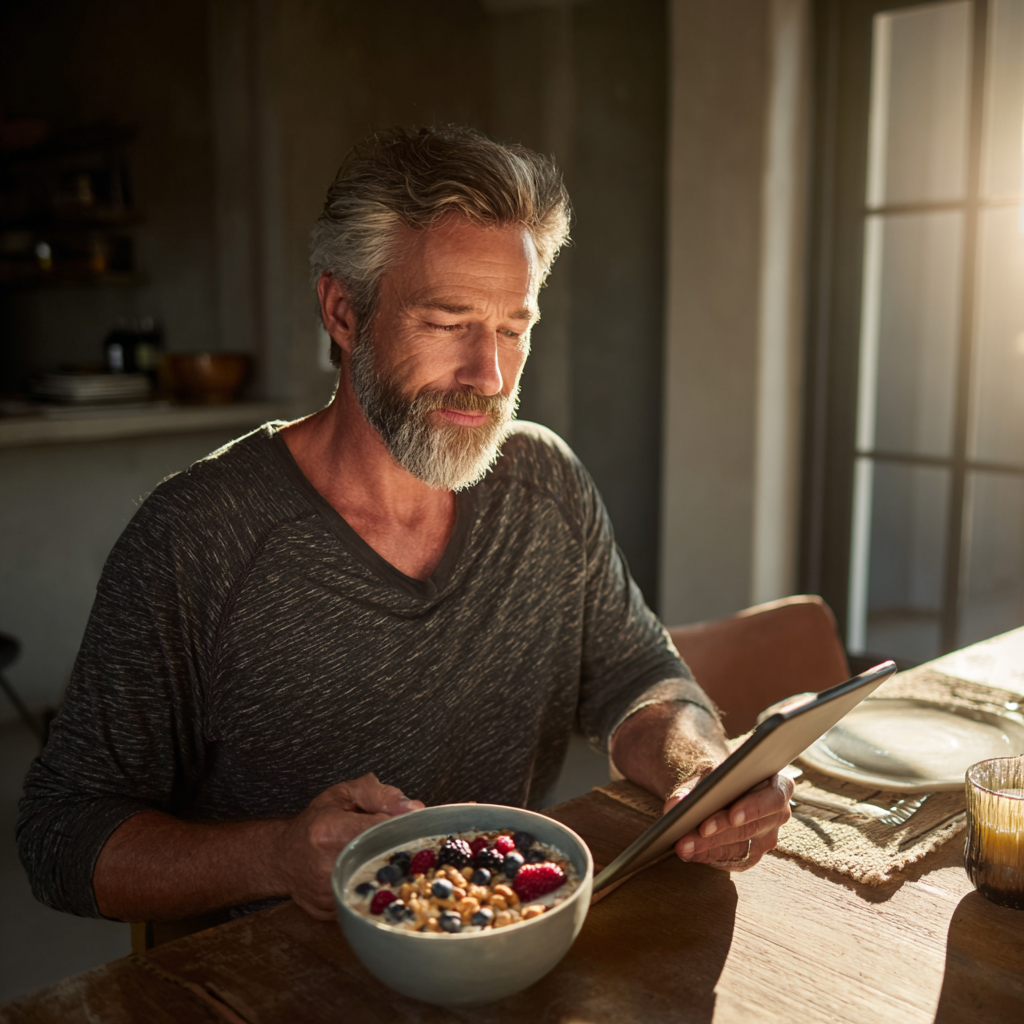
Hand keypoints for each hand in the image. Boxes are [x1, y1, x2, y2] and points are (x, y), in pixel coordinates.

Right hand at [275, 772, 423, 918]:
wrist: (283, 857)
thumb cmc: (316, 823)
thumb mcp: (344, 795)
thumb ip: (380, 794)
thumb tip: (413, 808)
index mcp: (330, 832)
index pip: (383, 830)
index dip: (402, 827)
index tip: (409, 826)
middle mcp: (329, 866)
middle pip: (384, 859)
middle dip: (400, 851)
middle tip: (406, 844)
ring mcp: (331, 893)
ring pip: (380, 884)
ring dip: (392, 872)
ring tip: (389, 859)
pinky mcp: (333, 912)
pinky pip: (369, 901)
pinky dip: (378, 889)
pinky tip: (376, 877)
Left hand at [663, 772, 793, 871]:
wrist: (719, 786)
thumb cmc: (719, 774)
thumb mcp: (706, 771)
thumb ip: (692, 785)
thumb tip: (675, 805)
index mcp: (778, 786)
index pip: (773, 798)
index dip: (754, 808)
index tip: (732, 816)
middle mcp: (778, 814)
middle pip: (752, 827)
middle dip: (721, 832)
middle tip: (696, 833)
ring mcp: (767, 837)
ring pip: (740, 847)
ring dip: (709, 848)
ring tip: (683, 846)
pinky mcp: (752, 854)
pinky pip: (734, 861)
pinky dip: (709, 856)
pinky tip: (690, 853)